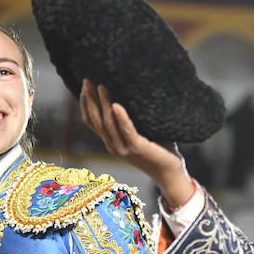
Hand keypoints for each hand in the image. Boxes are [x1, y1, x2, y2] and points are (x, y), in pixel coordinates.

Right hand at [79, 80, 195, 207]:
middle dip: (90, 99)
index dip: (85, 103)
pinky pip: (126, 130)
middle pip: (95, 120)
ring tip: (102, 86)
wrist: (169, 173)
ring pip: (108, 124)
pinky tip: (116, 104)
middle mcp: (113, 145)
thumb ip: (131, 118)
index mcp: (111, 141)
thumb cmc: (157, 149)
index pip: (91, 121)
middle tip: (87, 81)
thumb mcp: (139, 132)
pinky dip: (120, 117)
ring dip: (103, 104)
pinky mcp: (138, 148)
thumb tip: (130, 91)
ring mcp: (124, 148)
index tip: (84, 85)